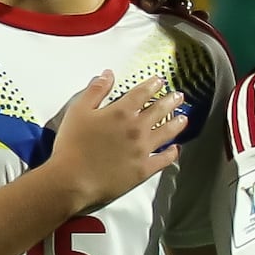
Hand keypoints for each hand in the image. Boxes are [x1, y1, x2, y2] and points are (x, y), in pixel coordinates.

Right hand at [43, 64, 188, 214]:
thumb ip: (95, 91)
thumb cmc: (71, 144)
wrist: (72, 179)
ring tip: (183, 118)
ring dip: (176, 123)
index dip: (152, 85)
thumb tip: (108, 75)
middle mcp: (137, 128)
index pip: (141, 93)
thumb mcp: (78, 111)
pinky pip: (164, 159)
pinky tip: (175, 149)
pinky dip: (172, 153)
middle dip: (170, 100)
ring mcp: (143, 149)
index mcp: (121, 112)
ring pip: (167, 133)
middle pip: (159, 110)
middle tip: (178, 96)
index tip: (159, 81)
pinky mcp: (144, 169)